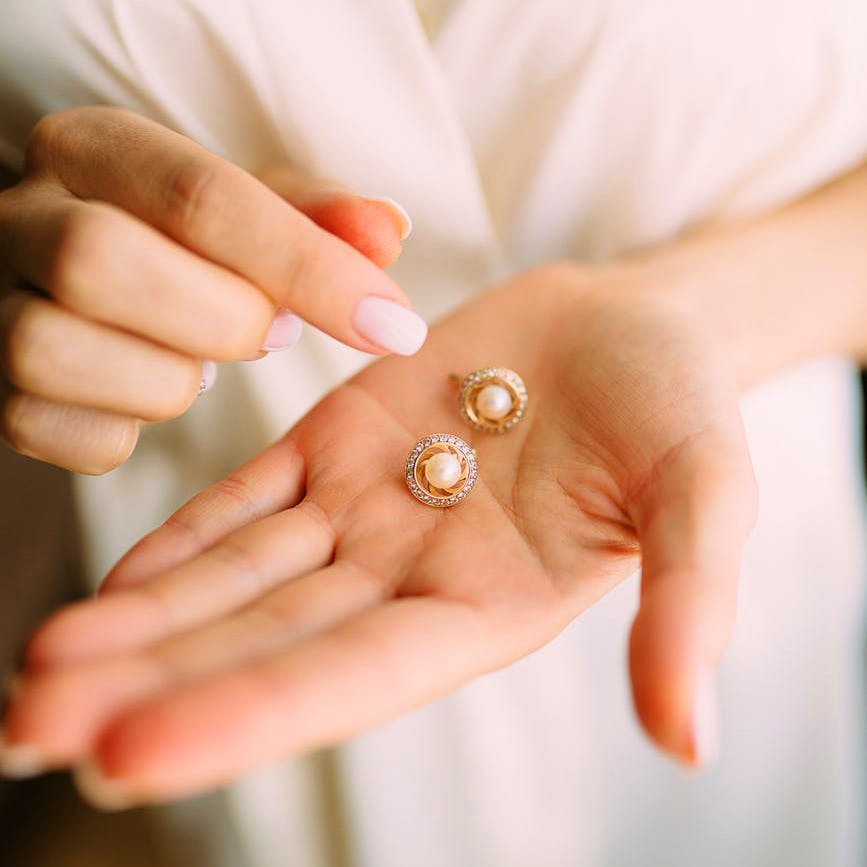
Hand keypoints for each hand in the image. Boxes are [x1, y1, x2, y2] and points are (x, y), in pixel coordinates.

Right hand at [0, 107, 421, 472]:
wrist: (88, 274)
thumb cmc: (186, 244)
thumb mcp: (253, 210)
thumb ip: (319, 218)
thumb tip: (389, 231)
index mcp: (97, 149)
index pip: (202, 197)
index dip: (309, 267)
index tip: (393, 323)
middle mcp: (22, 215)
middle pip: (99, 260)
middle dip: (219, 320)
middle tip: (273, 335)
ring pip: (56, 351)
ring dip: (165, 381)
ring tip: (200, 363)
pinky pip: (49, 431)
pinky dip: (120, 432)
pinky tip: (146, 398)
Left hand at [1, 263, 756, 805]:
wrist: (630, 324)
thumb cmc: (680, 405)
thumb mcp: (704, 493)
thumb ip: (688, 603)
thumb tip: (688, 739)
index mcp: (486, 607)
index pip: (351, 675)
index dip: (246, 714)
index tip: (127, 752)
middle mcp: (409, 576)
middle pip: (264, 641)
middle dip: (149, 685)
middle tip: (26, 729)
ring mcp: (367, 510)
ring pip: (237, 578)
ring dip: (139, 620)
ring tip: (35, 667)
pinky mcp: (341, 441)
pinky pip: (249, 499)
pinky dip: (180, 539)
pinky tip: (110, 580)